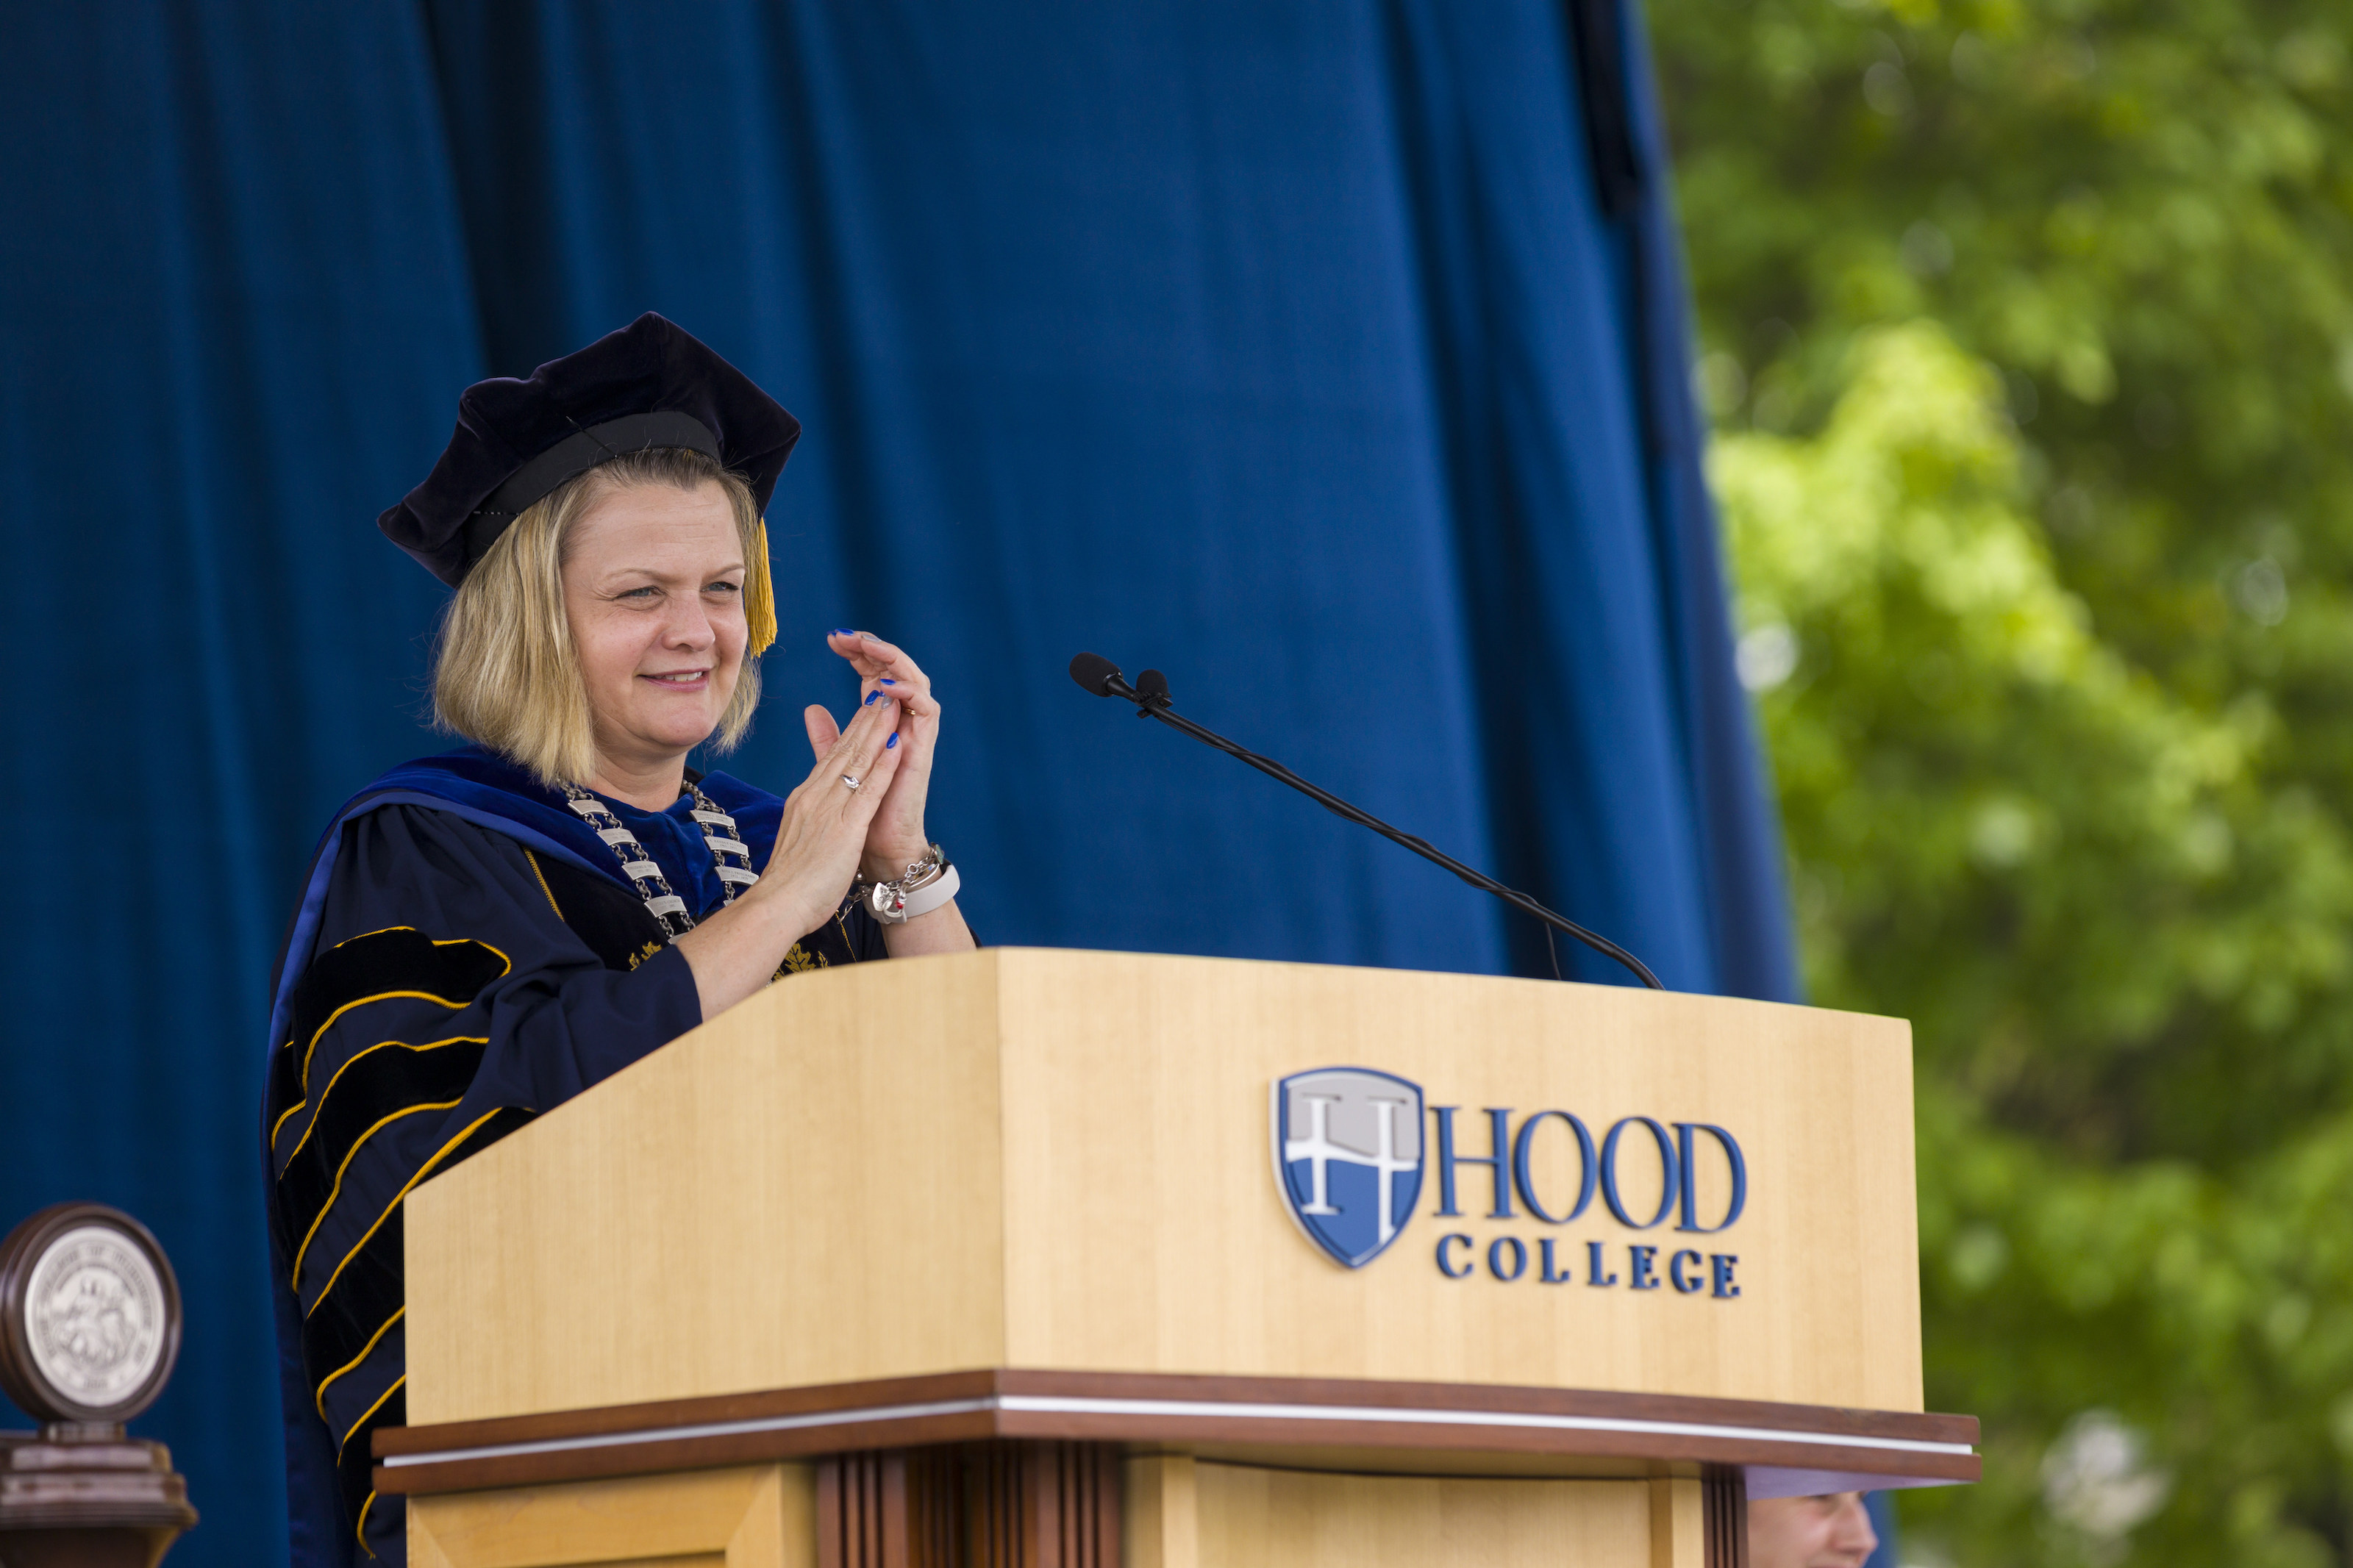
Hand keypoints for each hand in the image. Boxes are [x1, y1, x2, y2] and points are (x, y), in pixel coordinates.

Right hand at [753, 677, 906, 935]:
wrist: (775, 905)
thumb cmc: (787, 882)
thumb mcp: (795, 837)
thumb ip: (805, 814)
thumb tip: (807, 803)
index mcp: (805, 799)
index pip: (832, 758)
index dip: (851, 732)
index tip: (866, 710)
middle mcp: (815, 797)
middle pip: (845, 751)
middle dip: (866, 720)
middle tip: (882, 691)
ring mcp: (829, 810)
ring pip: (857, 762)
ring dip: (877, 731)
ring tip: (892, 704)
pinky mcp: (844, 828)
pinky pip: (868, 791)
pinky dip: (883, 766)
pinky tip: (896, 745)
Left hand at [805, 630, 942, 881]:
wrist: (877, 853)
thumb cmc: (862, 817)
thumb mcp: (838, 769)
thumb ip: (830, 740)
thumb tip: (813, 709)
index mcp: (880, 726)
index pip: (873, 676)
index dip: (858, 655)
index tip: (832, 639)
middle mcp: (900, 726)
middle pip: (895, 672)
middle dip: (873, 649)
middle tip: (847, 636)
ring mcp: (914, 736)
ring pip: (915, 682)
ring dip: (893, 661)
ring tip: (868, 647)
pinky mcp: (923, 751)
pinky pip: (928, 711)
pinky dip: (911, 693)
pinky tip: (886, 685)